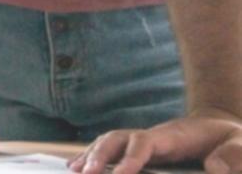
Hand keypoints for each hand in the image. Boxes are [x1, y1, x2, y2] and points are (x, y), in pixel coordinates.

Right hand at [71, 113, 241, 173]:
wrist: (222, 129)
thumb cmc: (231, 139)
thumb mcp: (239, 144)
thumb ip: (233, 155)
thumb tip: (215, 168)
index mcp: (173, 137)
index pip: (143, 142)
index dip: (130, 158)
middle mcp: (152, 137)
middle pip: (116, 139)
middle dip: (99, 155)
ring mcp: (146, 144)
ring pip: (110, 144)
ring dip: (91, 156)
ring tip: (74, 172)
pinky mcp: (144, 154)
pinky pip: (113, 152)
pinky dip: (93, 158)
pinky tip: (77, 168)